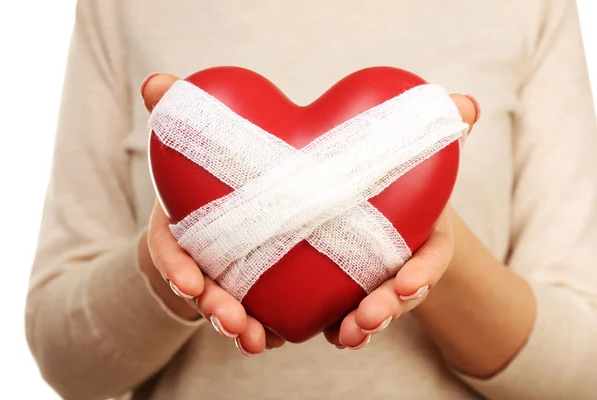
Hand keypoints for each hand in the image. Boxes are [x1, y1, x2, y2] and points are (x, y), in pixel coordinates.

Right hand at [138, 73, 285, 355]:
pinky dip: (278, 322)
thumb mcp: (193, 145)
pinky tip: (291, 333)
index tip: (191, 284)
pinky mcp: (268, 284)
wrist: (236, 204)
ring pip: (237, 306)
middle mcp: (206, 258)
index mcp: (185, 229)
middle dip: (217, 307)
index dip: (177, 268)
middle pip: (206, 288)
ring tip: (262, 341)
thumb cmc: (212, 175)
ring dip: (246, 326)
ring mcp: (235, 276)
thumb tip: (155, 83)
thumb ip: (177, 118)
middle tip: (233, 322)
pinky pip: (272, 307)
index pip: (172, 251)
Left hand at [323, 94, 479, 349]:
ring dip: (357, 326)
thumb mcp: (422, 152)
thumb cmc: (399, 176)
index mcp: (422, 238)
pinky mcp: (337, 289)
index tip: (408, 284)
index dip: (422, 273)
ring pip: (366, 311)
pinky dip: (326, 326)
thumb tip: (466, 106)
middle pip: (397, 294)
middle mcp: (398, 267)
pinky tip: (315, 333)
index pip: (430, 260)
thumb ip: (441, 130)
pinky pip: (331, 312)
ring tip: (345, 335)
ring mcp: (368, 282)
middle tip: (370, 317)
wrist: (377, 199)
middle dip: (385, 308)